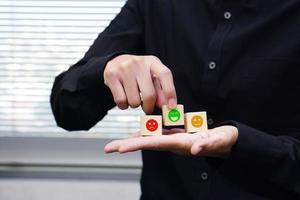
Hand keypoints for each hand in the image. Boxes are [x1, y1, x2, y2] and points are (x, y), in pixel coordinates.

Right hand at [104, 55, 176, 112]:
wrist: (116, 61)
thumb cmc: (138, 73)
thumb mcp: (151, 77)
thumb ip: (160, 91)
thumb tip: (166, 105)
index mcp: (152, 62)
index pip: (165, 75)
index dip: (170, 91)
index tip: (171, 106)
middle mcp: (139, 63)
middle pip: (149, 94)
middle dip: (149, 107)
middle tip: (147, 108)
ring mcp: (124, 69)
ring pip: (134, 101)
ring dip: (135, 105)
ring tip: (133, 97)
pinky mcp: (111, 76)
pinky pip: (121, 101)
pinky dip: (124, 106)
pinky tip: (124, 98)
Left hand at [104, 125, 238, 157]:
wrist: (225, 142)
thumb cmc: (222, 140)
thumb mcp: (218, 140)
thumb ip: (208, 144)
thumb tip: (195, 150)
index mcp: (181, 143)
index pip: (156, 143)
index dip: (138, 145)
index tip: (121, 148)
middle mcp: (174, 143)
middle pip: (148, 143)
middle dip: (128, 145)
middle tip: (109, 148)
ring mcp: (174, 140)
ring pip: (150, 140)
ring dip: (133, 141)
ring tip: (116, 144)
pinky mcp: (176, 136)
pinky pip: (157, 134)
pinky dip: (145, 134)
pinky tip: (135, 135)